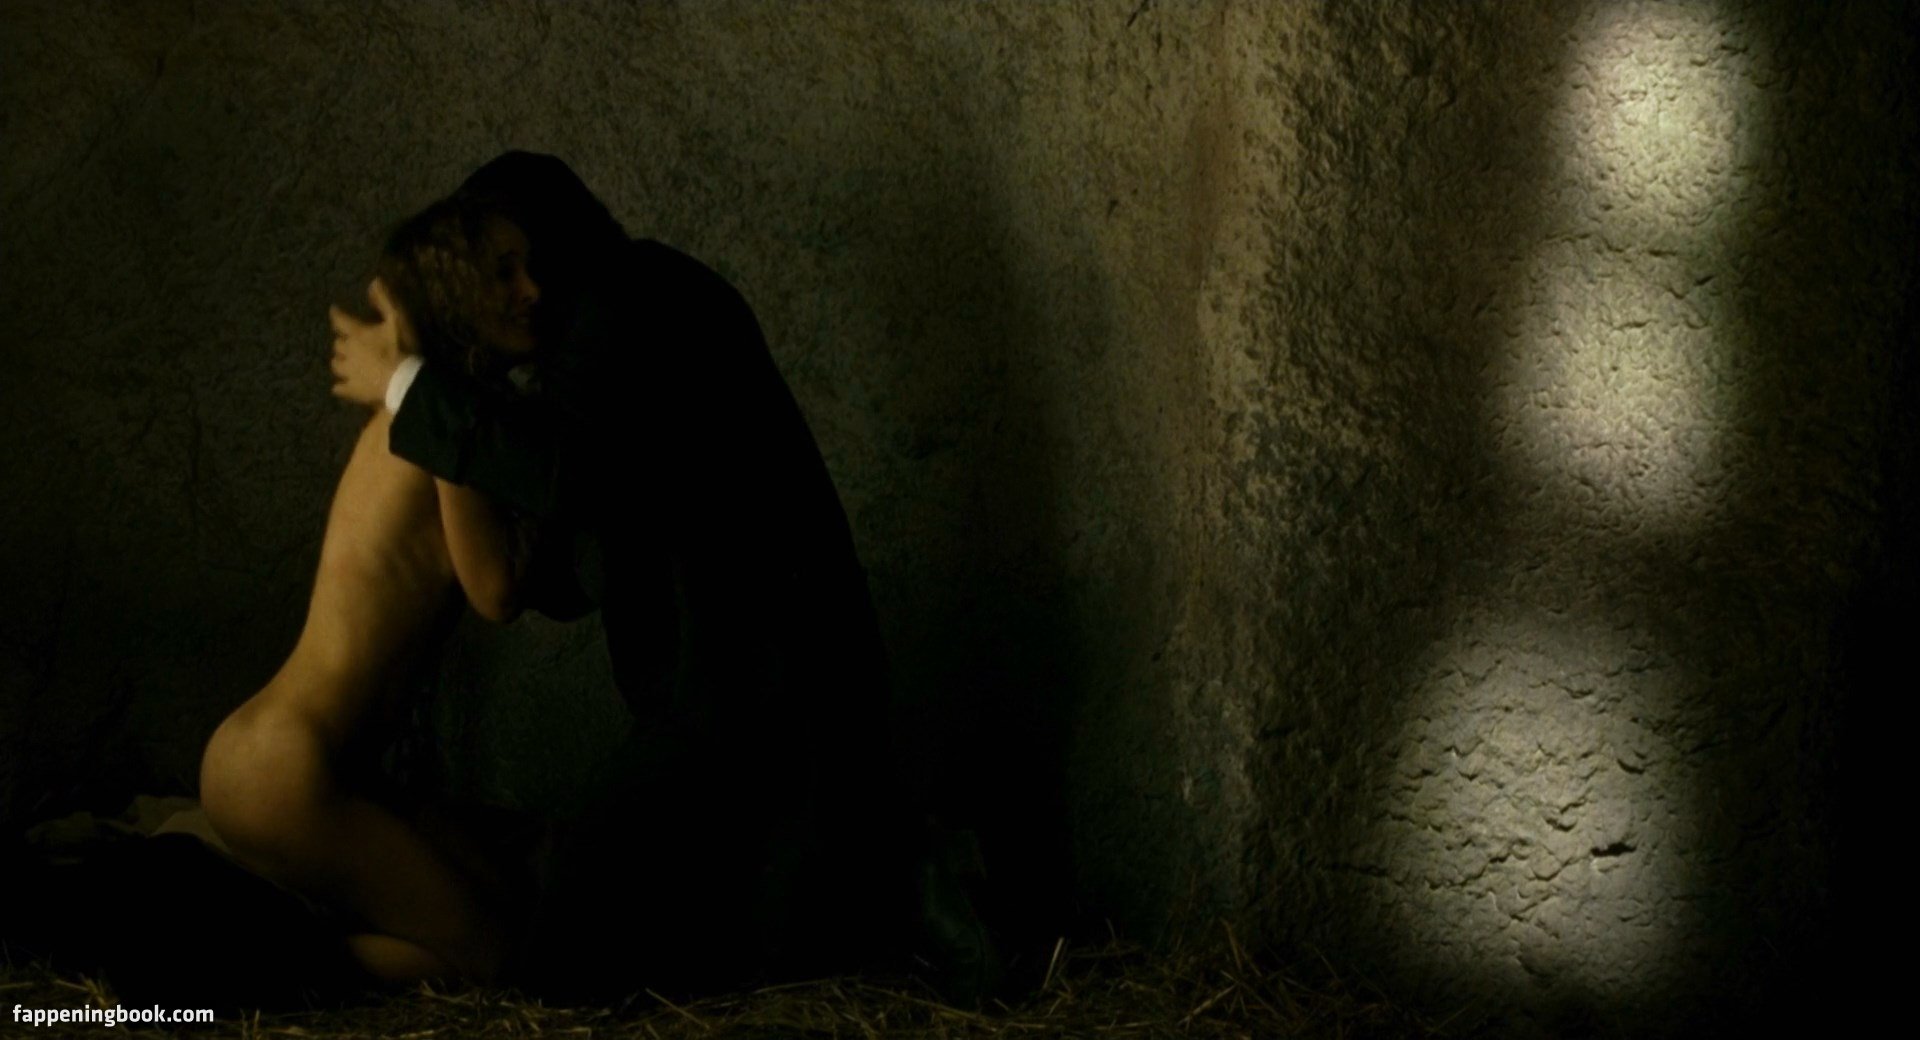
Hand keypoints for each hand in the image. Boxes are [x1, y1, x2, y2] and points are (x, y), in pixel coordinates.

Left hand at [329, 278, 410, 408]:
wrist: (404, 383)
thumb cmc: (401, 349)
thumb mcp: (397, 321)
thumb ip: (385, 301)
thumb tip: (373, 280)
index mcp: (357, 334)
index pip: (340, 320)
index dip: (337, 314)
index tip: (334, 310)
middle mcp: (347, 352)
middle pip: (337, 344)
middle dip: (342, 341)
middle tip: (348, 341)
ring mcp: (348, 373)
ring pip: (336, 365)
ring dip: (340, 361)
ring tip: (347, 363)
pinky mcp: (352, 391)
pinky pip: (339, 388)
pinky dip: (341, 386)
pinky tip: (344, 386)